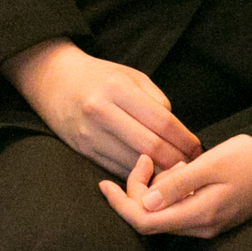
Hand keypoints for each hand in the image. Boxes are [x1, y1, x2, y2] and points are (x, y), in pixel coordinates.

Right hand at [2, 39, 200, 177]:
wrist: (53, 80)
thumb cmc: (100, 76)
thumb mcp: (131, 75)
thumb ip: (156, 100)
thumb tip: (178, 132)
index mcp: (117, 88)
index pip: (161, 121)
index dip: (184, 139)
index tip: (197, 148)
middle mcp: (101, 111)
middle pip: (150, 147)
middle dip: (176, 160)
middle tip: (192, 166)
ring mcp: (89, 133)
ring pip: (134, 163)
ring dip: (159, 173)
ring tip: (176, 173)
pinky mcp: (83, 150)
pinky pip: (118, 168)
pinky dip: (139, 175)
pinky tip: (152, 174)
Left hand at [97, 136, 251, 238]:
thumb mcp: (212, 164)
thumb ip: (177, 186)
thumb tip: (144, 205)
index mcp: (199, 215)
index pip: (145, 222)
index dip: (120, 204)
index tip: (103, 182)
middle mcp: (203, 227)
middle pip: (153, 219)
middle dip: (139, 190)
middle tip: (148, 157)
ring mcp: (211, 223)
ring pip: (167, 213)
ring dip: (157, 189)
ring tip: (172, 160)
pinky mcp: (218, 214)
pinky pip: (183, 208)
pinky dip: (173, 190)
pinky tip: (185, 168)